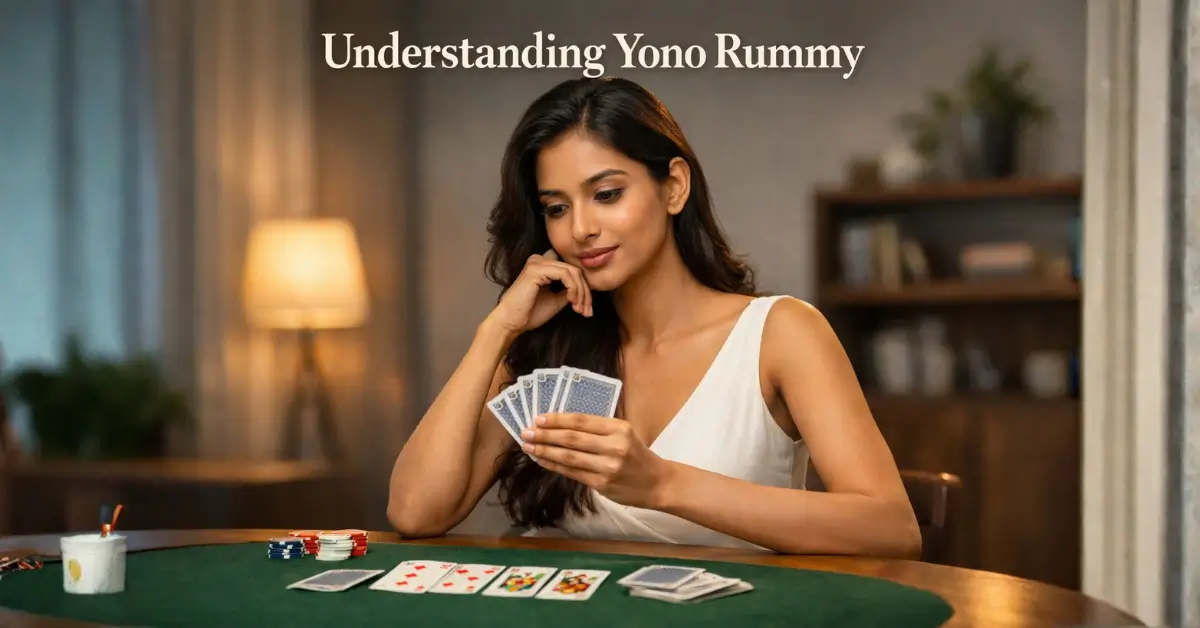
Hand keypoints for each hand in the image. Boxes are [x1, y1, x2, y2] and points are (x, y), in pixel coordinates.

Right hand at [486, 250, 591, 335]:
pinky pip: (565, 275)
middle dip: (585, 292)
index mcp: (542, 265)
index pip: (570, 269)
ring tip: (579, 309)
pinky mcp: (536, 270)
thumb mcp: (556, 300)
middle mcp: (539, 260)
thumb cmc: (529, 313)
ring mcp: (537, 263)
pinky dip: (573, 289)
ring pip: (572, 272)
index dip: (583, 287)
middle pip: (574, 270)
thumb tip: (585, 289)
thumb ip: (569, 290)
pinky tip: (571, 301)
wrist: (511, 323)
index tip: (586, 308)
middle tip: (587, 311)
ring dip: (581, 292)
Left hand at [520, 413, 671, 509]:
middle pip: (572, 438)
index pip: (581, 421)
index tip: (538, 418)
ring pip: (569, 457)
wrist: (657, 482)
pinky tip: (543, 461)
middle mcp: (614, 446)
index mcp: (619, 428)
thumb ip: (598, 429)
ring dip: (546, 451)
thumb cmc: (637, 455)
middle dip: (545, 435)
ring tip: (529, 446)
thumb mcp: (624, 433)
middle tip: (526, 432)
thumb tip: (561, 424)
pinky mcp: (601, 484)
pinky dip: (555, 466)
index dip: (557, 419)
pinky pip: (572, 473)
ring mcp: (607, 467)